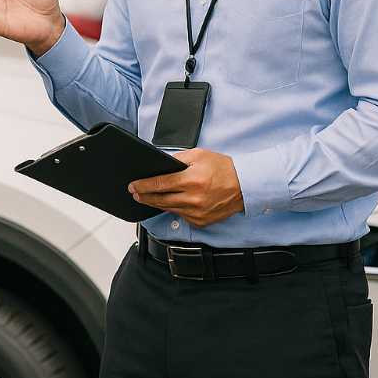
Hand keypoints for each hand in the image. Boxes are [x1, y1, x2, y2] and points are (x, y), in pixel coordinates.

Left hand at [128, 149, 244, 227]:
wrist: (245, 185)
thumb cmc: (223, 168)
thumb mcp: (199, 155)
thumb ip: (177, 159)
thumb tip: (160, 165)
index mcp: (192, 180)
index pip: (160, 184)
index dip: (143, 186)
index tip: (133, 186)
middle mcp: (194, 199)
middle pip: (160, 200)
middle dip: (145, 196)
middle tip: (135, 193)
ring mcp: (198, 212)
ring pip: (169, 209)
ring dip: (157, 203)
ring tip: (148, 197)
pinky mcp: (202, 221)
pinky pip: (181, 216)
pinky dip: (174, 209)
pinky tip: (169, 203)